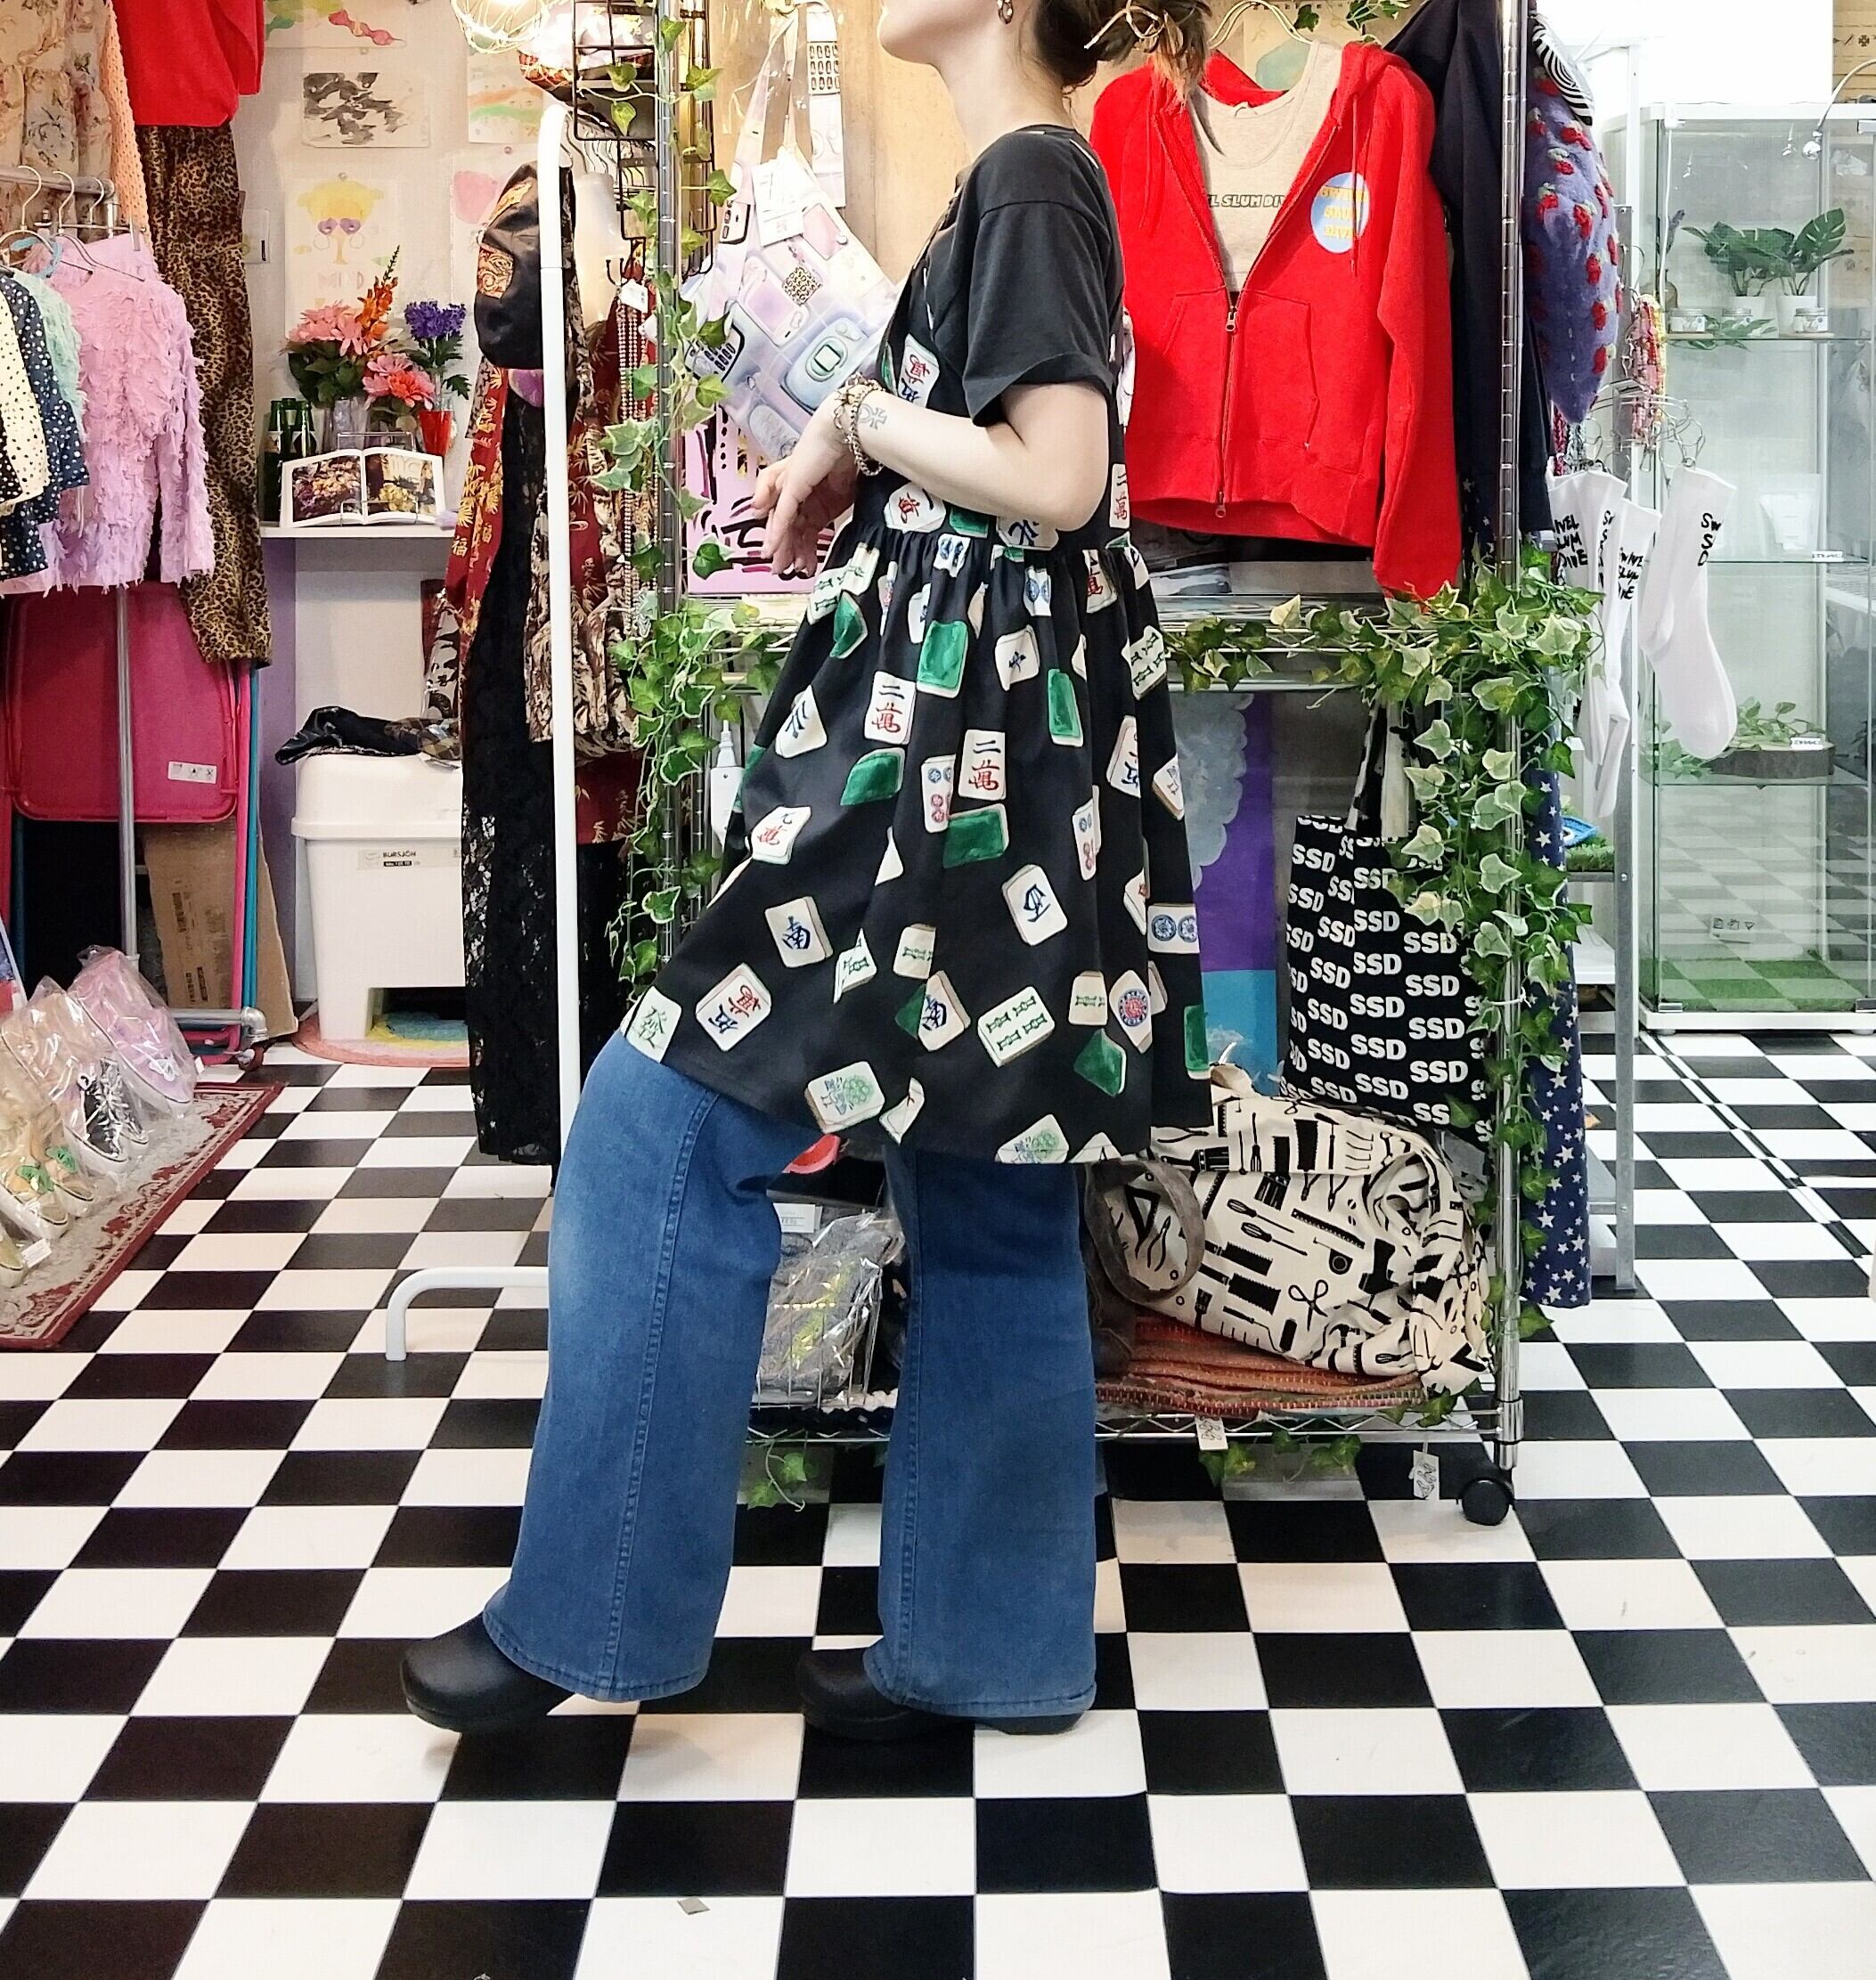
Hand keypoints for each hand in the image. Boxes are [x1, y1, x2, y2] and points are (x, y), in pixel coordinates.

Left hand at [752, 398, 858, 578]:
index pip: (801, 521)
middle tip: (783, 569)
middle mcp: (798, 488)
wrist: (854, 433)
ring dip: (781, 546)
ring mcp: (792, 485)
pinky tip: (774, 548)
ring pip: (781, 521)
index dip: (801, 545)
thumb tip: (822, 534)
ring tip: (782, 565)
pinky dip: (777, 532)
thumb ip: (831, 513)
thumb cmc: (855, 458)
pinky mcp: (790, 483)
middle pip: (787, 523)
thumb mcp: (845, 494)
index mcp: (812, 491)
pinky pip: (782, 513)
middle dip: (786, 549)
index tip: (804, 564)